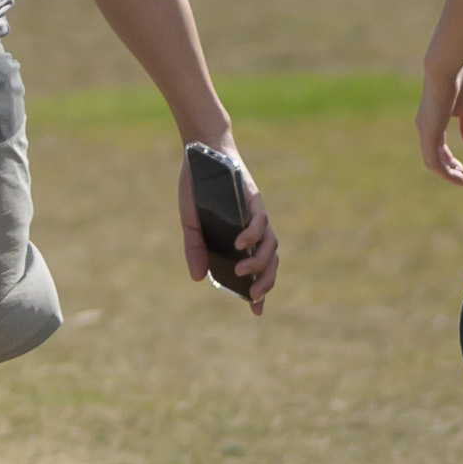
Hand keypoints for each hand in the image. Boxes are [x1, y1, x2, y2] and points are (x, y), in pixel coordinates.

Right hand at [179, 148, 280, 314]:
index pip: (258, 268)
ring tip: (243, 273)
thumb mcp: (191, 222)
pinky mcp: (253, 198)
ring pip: (270, 244)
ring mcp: (256, 213)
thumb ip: (195, 249)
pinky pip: (260, 220)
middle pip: (271, 260)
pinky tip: (241, 244)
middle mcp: (254, 228)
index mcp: (242, 237)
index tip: (256, 311)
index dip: (261, 289)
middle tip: (254, 297)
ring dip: (260, 262)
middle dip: (265, 281)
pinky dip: (253, 234)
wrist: (202, 152)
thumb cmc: (198, 187)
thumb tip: (197, 278)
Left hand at [421, 64, 462, 186]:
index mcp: (432, 124)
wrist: (447, 69)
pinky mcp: (429, 134)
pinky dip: (446, 173)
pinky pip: (434, 162)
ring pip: (435, 165)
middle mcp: (425, 130)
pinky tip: (460, 178)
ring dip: (453, 177)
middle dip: (456, 174)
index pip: (441, 151)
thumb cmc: (458, 83)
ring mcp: (425, 133)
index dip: (455, 164)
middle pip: (438, 161)